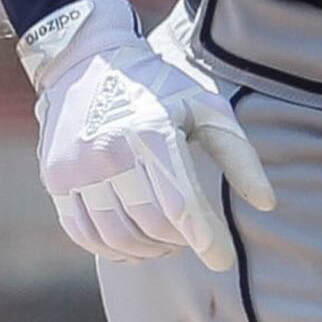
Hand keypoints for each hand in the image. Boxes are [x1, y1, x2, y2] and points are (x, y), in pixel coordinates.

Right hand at [26, 0, 274, 271]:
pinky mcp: (55, 178)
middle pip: (152, 225)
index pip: (181, 206)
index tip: (223, 260)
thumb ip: (239, 156)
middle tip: (193, 238)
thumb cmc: (157, 87)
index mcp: (150, 131)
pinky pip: (83, 233)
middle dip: (180, 242)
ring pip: (118, 236)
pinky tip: (132, 246)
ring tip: (166, 241)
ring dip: (148, 250)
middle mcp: (108, 151)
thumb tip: (267, 205)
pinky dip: (110, 250)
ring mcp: (76, 167)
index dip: (206, 240)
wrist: (86, 60)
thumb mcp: (205, 107)